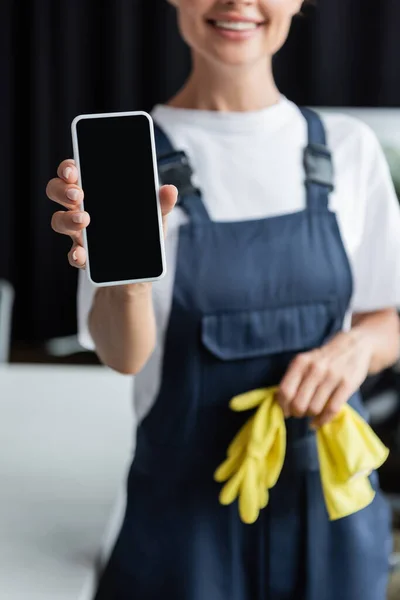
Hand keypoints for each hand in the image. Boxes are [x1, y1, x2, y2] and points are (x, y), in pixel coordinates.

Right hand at [46, 159, 176, 276]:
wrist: (140, 274)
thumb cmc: (142, 238)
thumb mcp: (155, 219)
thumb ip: (161, 204)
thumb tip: (170, 190)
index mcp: (96, 194)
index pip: (75, 173)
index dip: (68, 167)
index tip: (73, 169)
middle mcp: (82, 210)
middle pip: (58, 192)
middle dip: (62, 189)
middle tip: (78, 194)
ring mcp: (79, 234)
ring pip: (59, 220)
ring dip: (67, 218)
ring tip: (84, 220)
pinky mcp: (84, 257)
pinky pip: (72, 254)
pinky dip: (76, 255)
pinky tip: (82, 254)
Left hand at [276, 331, 371, 427]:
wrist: (353, 346)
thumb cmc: (324, 359)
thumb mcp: (305, 361)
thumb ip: (293, 378)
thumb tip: (281, 402)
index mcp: (301, 362)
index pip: (285, 390)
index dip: (283, 405)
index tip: (285, 410)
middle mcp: (315, 368)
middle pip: (298, 403)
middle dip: (296, 413)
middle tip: (298, 413)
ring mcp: (332, 376)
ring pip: (314, 408)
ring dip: (310, 416)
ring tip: (310, 413)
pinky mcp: (347, 384)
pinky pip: (331, 410)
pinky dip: (322, 420)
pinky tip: (318, 421)